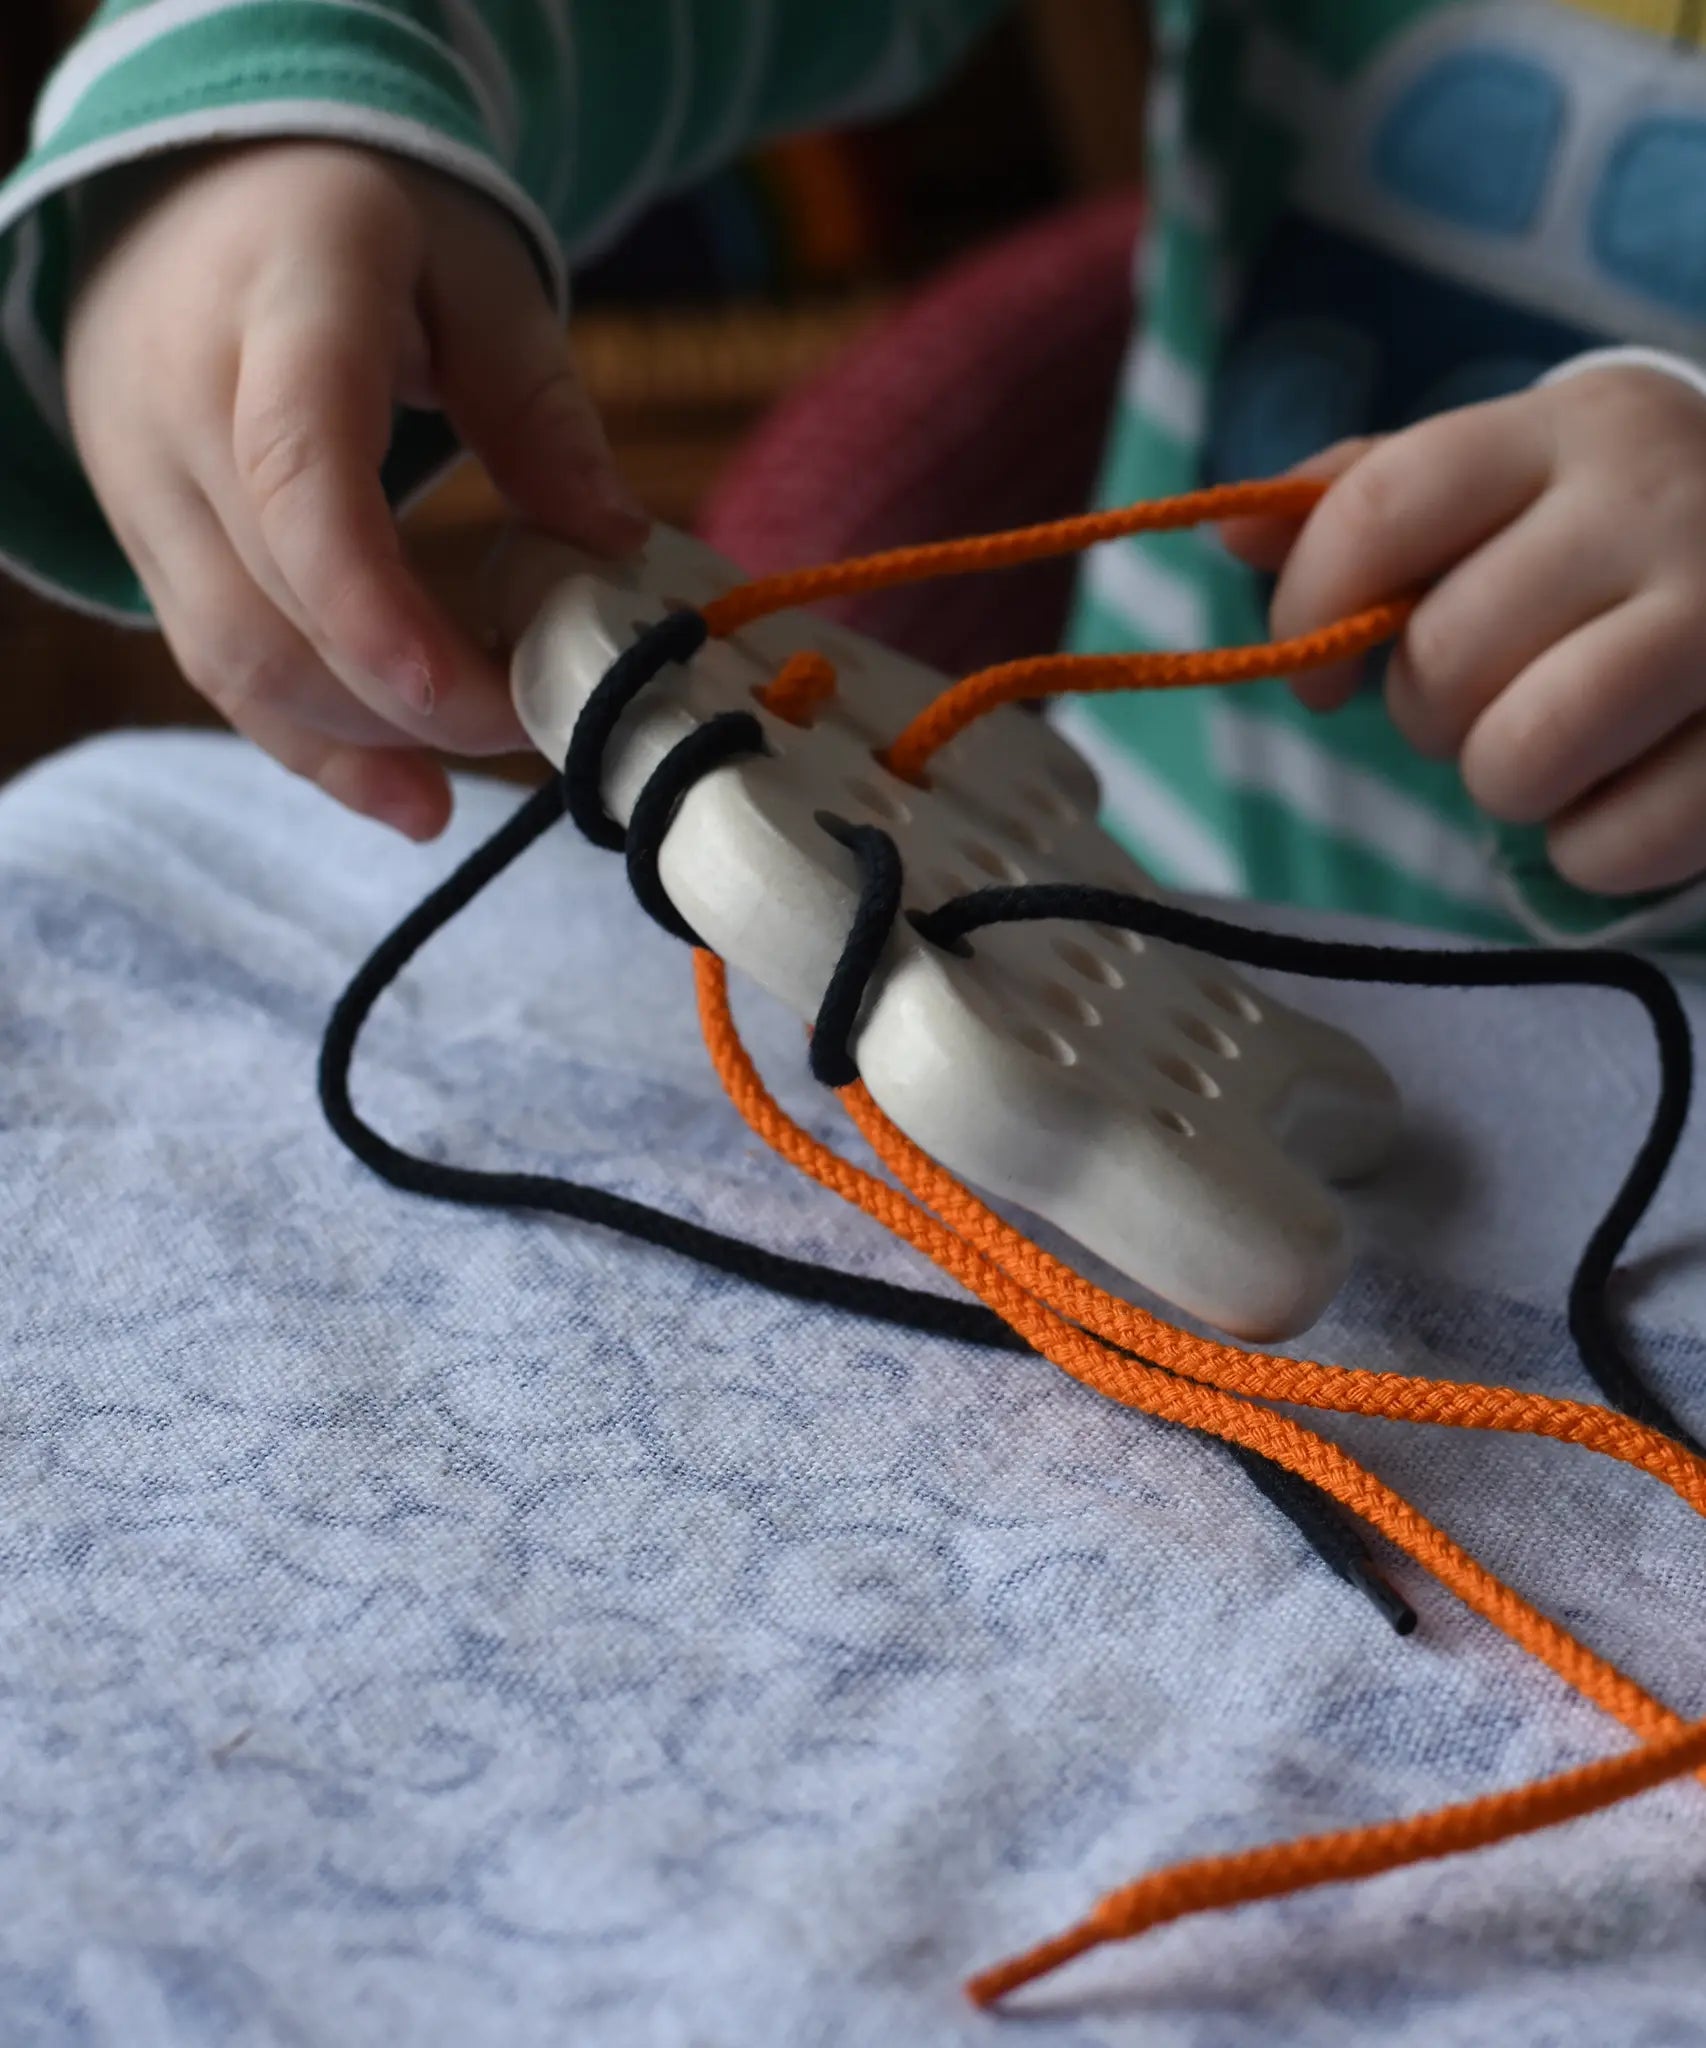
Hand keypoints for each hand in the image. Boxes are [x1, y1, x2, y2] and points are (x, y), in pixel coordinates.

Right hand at [65, 141, 647, 838]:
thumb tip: (614, 546)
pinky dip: (309, 741)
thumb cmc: (367, 221)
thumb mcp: (481, 272)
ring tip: (460, 793)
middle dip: (411, 696)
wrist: (204, 185)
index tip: (471, 699)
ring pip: (233, 653)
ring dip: (356, 741)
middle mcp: (177, 396)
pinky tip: (401, 793)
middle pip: (275, 597)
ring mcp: (140, 476)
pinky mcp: (144, 539)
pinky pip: (215, 665)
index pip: (298, 474)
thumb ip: (539, 406)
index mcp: (280, 302)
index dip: (373, 605)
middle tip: (536, 726)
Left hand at [1220, 366, 1705, 895]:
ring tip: (1548, 744)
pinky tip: (1620, 793)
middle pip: (1443, 654)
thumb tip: (1232, 533)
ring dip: (1504, 782)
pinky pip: (1615, 845)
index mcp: (1569, 429)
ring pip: (1520, 755)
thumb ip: (1371, 498)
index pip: (1380, 507)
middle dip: (1428, 709)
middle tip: (1483, 701)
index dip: (1311, 608)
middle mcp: (1659, 505)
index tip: (1315, 677)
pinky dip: (1591, 850)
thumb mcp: (1511, 480)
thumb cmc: (1616, 533)